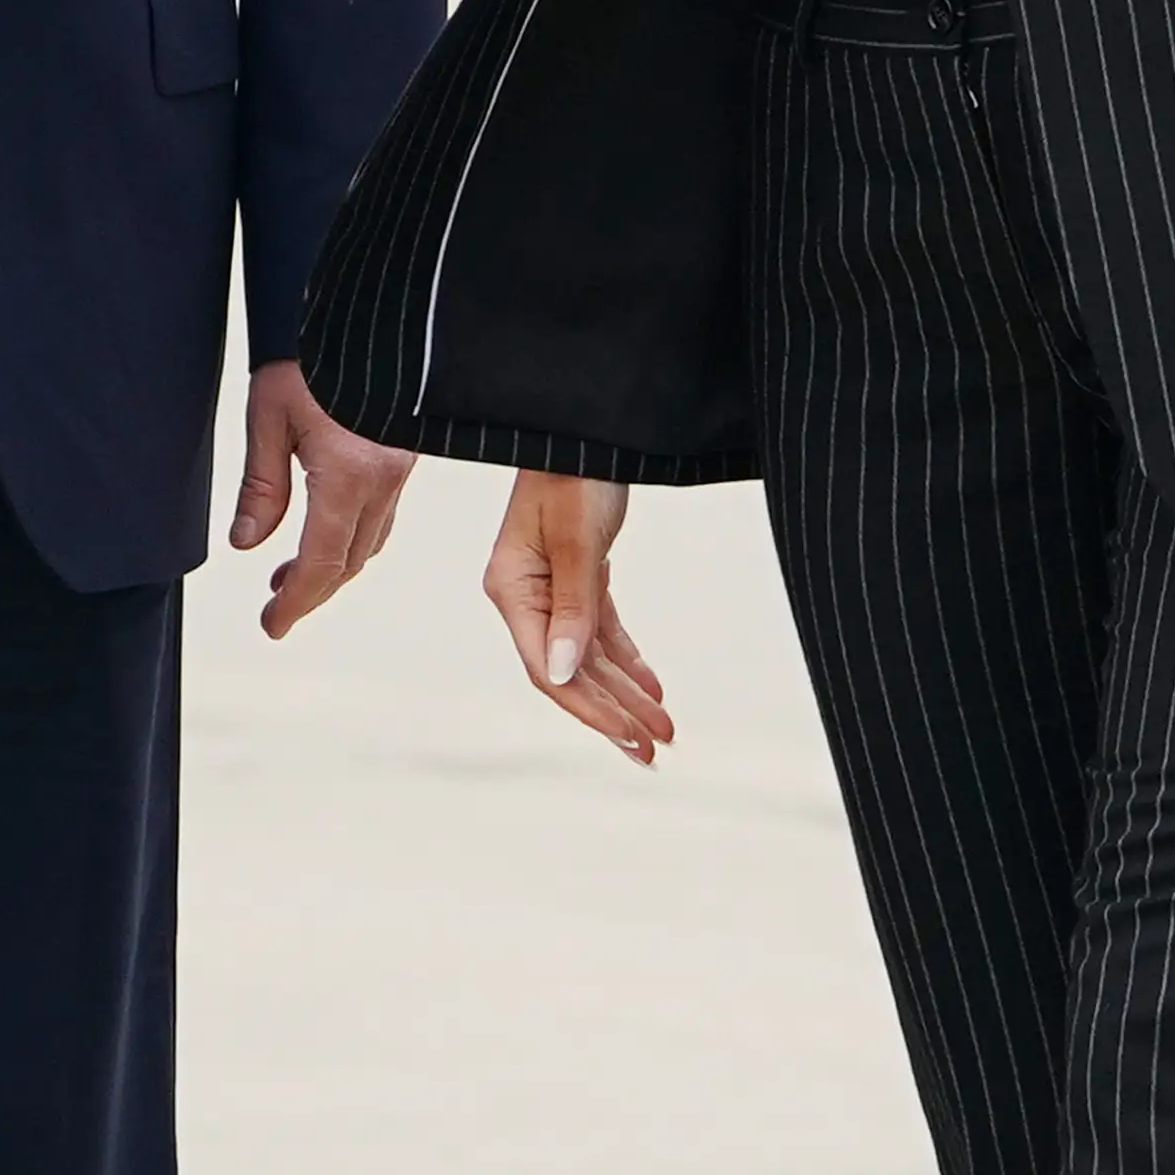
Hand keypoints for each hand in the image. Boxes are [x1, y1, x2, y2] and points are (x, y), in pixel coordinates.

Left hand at [232, 361, 412, 636]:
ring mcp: (400, 470)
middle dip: (311, 593)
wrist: (367, 312)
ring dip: (332, 568)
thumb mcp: (269, 417)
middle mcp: (384, 481)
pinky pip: (382, 516)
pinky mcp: (404, 456)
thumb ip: (261, 486)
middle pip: (348, 562)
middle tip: (276, 612)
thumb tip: (247, 543)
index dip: (295, 601)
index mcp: (350, 476)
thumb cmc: (311, 354)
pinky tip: (326, 535)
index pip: (320, 562)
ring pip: (369, 543)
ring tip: (290, 576)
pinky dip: (353, 540)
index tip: (272, 625)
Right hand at [484, 470, 671, 764]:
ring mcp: (548, 585)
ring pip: (589, 656)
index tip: (630, 737)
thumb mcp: (577, 538)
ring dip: (626, 693)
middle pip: (570, 672)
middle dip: (614, 714)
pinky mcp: (576, 573)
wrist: (585, 423)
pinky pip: (601, 629)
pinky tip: (652, 687)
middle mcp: (524, 595)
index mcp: (512, 589)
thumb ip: (574, 607)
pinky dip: (627, 658)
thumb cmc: (574, 470)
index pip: (548, 668)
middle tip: (654, 751)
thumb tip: (567, 675)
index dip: (590, 709)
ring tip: (663, 729)